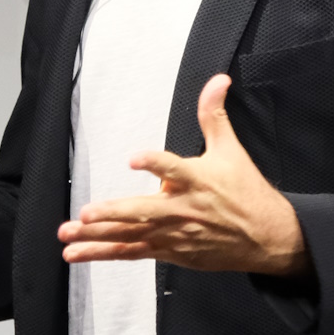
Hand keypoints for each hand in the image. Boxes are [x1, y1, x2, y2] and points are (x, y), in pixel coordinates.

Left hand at [59, 74, 306, 276]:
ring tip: (67, 235)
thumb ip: (214, 115)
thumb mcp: (232, 150)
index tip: (135, 158)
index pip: (174, 169)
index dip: (155, 163)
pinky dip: (104, 253)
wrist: (266, 237)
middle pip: (144, 212)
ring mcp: (173, 234)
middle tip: (87, 213)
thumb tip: (218, 80)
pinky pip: (131, 252)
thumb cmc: (247, 192)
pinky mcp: (169, 251)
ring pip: (130, 235)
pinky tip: (78, 253)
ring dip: (97, 237)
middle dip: (114, 213)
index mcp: (197, 180)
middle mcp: (182, 209)